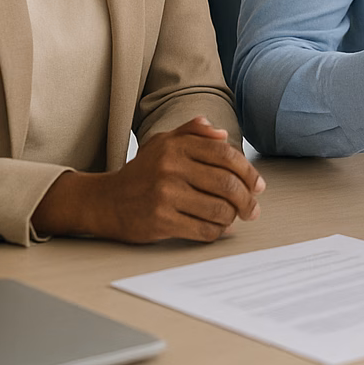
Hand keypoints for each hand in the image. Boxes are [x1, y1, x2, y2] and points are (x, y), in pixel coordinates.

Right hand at [32, 117, 263, 242]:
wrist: (105, 202)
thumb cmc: (141, 172)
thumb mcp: (162, 143)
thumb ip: (192, 133)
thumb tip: (222, 133)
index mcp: (176, 146)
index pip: (226, 156)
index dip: (249, 172)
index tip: (258, 186)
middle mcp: (171, 168)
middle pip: (227, 185)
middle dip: (247, 200)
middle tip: (252, 209)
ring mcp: (165, 195)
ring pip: (219, 210)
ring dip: (232, 217)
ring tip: (232, 218)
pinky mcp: (161, 221)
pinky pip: (203, 230)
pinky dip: (217, 232)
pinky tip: (217, 228)